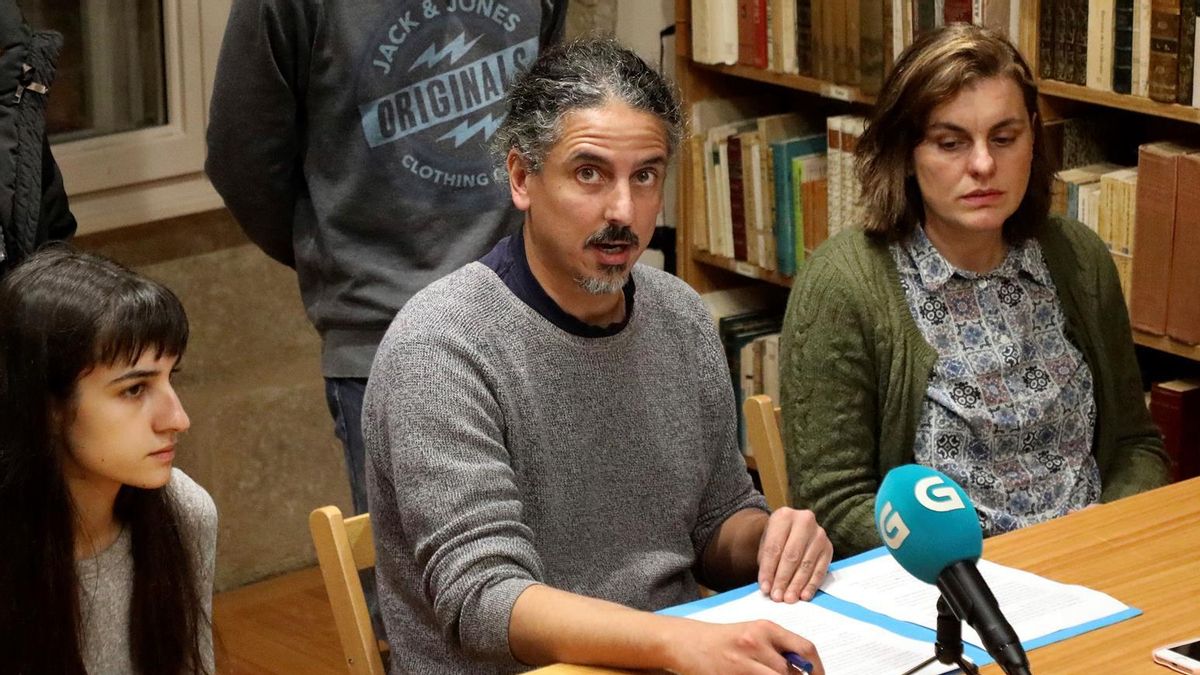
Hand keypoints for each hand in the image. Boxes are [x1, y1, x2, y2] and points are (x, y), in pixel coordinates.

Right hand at [665, 619, 824, 674]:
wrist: (687, 643)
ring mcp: (741, 664)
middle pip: (791, 672)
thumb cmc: (723, 639)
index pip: (804, 648)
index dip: (818, 668)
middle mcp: (755, 644)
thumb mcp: (752, 634)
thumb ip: (777, 647)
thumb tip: (804, 668)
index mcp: (764, 628)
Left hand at [757, 508, 831, 602]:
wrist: (792, 527)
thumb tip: (768, 587)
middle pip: (792, 555)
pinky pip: (820, 569)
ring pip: (806, 564)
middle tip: (777, 596)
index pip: (774, 547)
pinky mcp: (828, 547)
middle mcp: (804, 521)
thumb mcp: (766, 542)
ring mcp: (819, 534)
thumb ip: (767, 562)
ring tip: (789, 599)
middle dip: (783, 579)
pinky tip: (804, 595)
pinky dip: (811, 584)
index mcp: (783, 516)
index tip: (765, 588)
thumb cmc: (777, 538)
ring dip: (797, 584)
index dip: (768, 570)